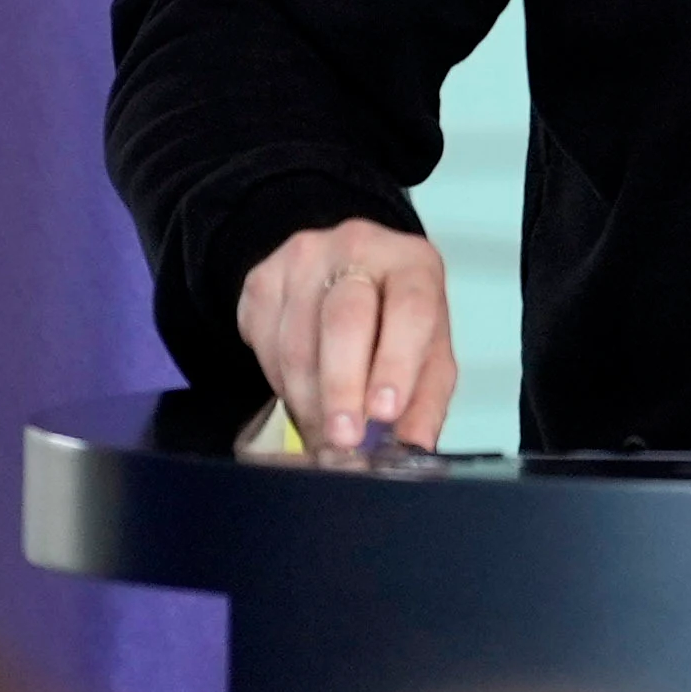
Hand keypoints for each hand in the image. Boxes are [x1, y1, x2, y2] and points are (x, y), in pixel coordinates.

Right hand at [236, 221, 454, 453]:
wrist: (343, 277)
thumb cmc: (395, 320)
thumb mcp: (428, 354)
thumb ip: (426, 398)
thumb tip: (414, 444)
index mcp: (414, 263)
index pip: (410, 308)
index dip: (396, 363)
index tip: (384, 411)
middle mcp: (359, 247)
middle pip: (345, 319)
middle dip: (342, 387)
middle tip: (343, 438)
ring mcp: (304, 258)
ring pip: (297, 339)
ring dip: (308, 398)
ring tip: (324, 433)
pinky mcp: (262, 278)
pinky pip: (264, 342)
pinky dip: (282, 383)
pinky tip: (301, 397)